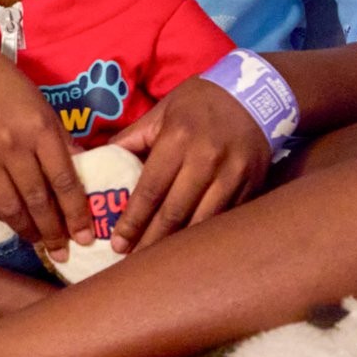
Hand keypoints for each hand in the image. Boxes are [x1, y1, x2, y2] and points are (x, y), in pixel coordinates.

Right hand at [0, 33, 93, 256]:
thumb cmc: (0, 83)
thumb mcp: (38, 102)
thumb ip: (59, 138)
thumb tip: (82, 170)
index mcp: (39, 128)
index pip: (64, 181)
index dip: (76, 214)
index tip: (85, 237)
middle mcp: (12, 146)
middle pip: (38, 200)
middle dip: (53, 231)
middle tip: (62, 251)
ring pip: (9, 206)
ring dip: (26, 229)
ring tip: (37, 240)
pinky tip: (9, 220)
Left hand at [107, 78, 272, 251]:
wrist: (257, 93)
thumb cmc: (200, 101)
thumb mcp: (162, 110)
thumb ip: (132, 138)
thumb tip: (99, 159)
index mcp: (178, 139)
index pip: (150, 189)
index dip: (133, 220)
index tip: (118, 243)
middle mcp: (206, 159)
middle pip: (174, 211)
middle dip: (150, 240)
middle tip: (132, 261)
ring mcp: (233, 175)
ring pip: (202, 221)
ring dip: (179, 246)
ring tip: (159, 262)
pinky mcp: (252, 185)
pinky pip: (226, 218)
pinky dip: (206, 236)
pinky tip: (191, 250)